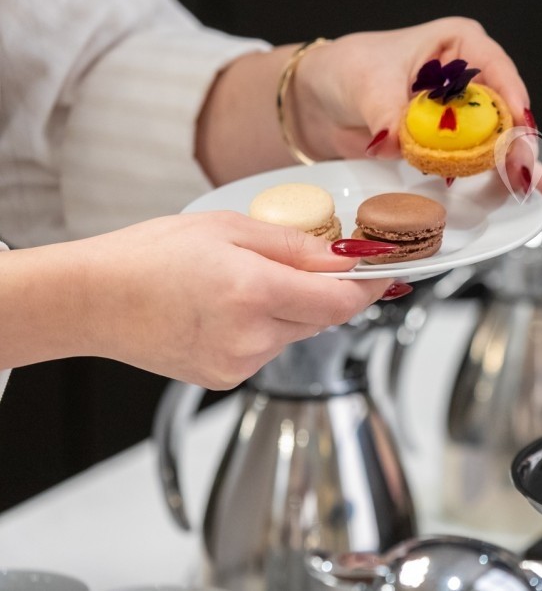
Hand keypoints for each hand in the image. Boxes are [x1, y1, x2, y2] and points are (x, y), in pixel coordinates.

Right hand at [64, 213, 394, 388]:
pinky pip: (266, 349)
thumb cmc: (148, 256)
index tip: (385, 271)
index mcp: (255, 292)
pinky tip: (226, 308)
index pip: (341, 301)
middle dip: (326, 290)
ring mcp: (238, 364)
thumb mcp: (229, 227)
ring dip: (291, 308)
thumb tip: (347, 256)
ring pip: (295, 333)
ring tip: (243, 282)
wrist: (90, 299)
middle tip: (311, 261)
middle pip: (322, 318)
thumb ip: (296, 245)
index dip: (370, 286)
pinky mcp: (224, 379)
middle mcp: (252, 336)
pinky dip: (264, 327)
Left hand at [293, 17, 541, 215]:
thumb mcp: (365, 83)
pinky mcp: (454, 149)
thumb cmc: (345, 70)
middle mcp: (473, 81)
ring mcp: (467, 118)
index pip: (498, 76)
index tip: (518, 135)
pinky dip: (497, 189)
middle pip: (509, 119)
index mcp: (463, 46)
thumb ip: (387, 112)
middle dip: (525, 152)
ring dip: (518, 176)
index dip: (511, 107)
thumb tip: (397, 139)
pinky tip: (522, 202)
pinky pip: (481, 170)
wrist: (317, 102)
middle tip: (541, 183)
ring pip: (503, 148)